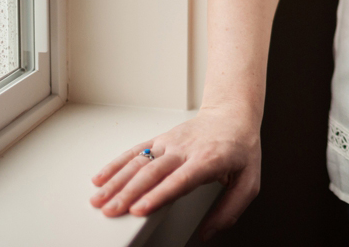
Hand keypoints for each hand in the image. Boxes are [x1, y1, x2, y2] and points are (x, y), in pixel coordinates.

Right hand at [89, 105, 260, 241]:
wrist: (233, 116)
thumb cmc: (241, 149)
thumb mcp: (249, 182)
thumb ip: (230, 210)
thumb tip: (209, 233)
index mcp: (208, 160)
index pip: (179, 180)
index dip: (158, 195)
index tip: (139, 209)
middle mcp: (186, 149)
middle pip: (153, 172)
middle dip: (128, 193)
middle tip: (111, 211)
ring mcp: (171, 142)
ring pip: (139, 161)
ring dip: (116, 181)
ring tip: (99, 199)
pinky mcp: (161, 139)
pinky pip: (136, 151)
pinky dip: (116, 164)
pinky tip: (101, 178)